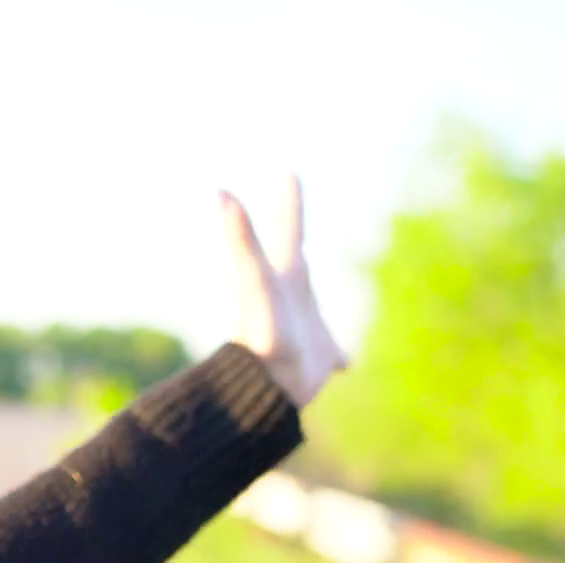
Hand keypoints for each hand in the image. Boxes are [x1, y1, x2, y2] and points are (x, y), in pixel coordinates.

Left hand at [221, 177, 349, 407]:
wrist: (268, 387)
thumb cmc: (263, 332)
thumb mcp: (255, 279)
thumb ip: (241, 238)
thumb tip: (219, 192)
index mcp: (285, 279)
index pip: (290, 231)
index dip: (290, 203)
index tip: (288, 173)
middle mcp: (294, 300)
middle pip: (295, 258)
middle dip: (293, 233)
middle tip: (294, 213)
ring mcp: (307, 328)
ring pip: (315, 309)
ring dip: (315, 300)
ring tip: (313, 289)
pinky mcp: (318, 361)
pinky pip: (334, 356)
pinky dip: (340, 359)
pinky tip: (345, 368)